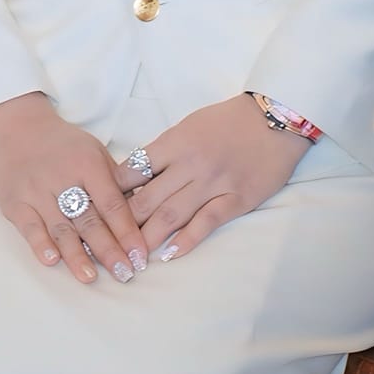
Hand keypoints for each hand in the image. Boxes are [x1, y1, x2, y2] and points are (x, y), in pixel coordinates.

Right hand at [0, 93, 146, 285]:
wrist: (17, 129)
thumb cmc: (64, 147)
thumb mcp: (95, 152)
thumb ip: (116, 182)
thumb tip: (143, 214)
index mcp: (88, 164)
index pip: (112, 203)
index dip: (128, 232)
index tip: (140, 257)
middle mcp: (62, 178)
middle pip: (88, 220)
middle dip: (108, 250)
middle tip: (124, 274)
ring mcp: (36, 191)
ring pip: (60, 228)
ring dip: (77, 255)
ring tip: (91, 277)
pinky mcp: (15, 202)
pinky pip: (29, 227)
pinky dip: (40, 245)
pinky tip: (52, 260)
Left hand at [117, 95, 308, 261]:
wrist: (274, 118)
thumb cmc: (227, 121)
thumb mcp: (188, 127)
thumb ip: (164, 151)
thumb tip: (135, 175)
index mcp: (174, 142)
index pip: (133, 170)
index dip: (113, 193)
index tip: (99, 210)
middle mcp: (190, 164)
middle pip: (148, 198)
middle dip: (124, 223)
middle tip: (106, 242)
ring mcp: (213, 183)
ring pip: (172, 214)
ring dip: (149, 237)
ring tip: (132, 256)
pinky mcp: (236, 199)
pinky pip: (206, 222)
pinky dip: (187, 240)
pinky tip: (170, 254)